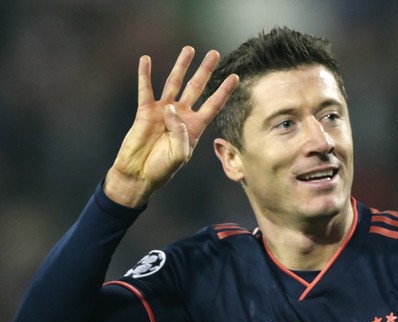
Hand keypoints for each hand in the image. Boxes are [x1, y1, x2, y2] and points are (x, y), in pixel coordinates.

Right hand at [105, 47, 238, 206]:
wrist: (139, 173)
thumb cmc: (162, 168)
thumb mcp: (180, 154)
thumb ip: (181, 132)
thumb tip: (171, 107)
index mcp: (194, 128)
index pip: (213, 105)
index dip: (224, 91)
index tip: (235, 77)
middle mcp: (181, 116)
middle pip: (196, 88)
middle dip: (206, 71)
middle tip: (215, 53)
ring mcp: (163, 112)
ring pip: (174, 83)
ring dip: (181, 66)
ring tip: (189, 50)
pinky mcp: (145, 111)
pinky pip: (145, 89)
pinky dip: (145, 74)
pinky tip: (146, 59)